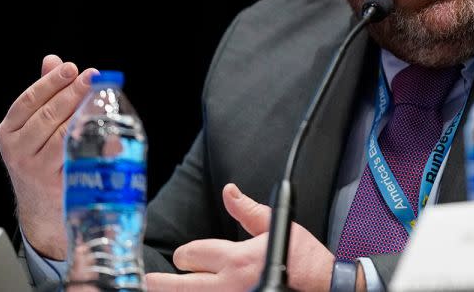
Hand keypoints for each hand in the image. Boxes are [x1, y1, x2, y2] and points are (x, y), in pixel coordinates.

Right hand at [0, 54, 96, 260]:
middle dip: (72, 93)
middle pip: (47, 116)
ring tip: (101, 96)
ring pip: (62, 135)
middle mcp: (17, 150)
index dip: (51, 82)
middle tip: (92, 76)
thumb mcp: (34, 126)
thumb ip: (44, 94)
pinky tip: (109, 128)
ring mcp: (36, 169)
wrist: (40, 206)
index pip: (28, 100)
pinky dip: (94, 141)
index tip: (71, 67)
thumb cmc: (41, 157)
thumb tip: (53, 60)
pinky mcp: (57, 184)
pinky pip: (78, 157)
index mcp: (8, 131)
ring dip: (84, 113)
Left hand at [146, 184, 334, 291]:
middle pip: (180, 285)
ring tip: (159, 290)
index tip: (185, 257)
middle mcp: (230, 284)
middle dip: (162, 281)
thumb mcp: (276, 227)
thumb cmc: (303, 259)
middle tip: (150, 280)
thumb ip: (247, 210)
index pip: (192, 255)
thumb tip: (229, 191)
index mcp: (237, 258)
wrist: (324, 286)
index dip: (185, 254)